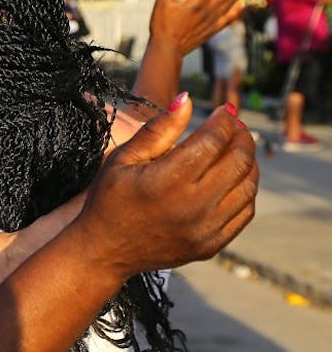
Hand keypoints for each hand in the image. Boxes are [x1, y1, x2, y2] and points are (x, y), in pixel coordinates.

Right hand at [77, 93, 257, 278]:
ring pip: (248, 187)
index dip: (224, 121)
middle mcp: (193, 205)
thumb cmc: (109, 199)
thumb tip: (187, 100)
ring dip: (248, 162)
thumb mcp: (123, 159)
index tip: (224, 110)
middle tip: (235, 126)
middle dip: (241, 137)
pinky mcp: (212, 245)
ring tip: (236, 149)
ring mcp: (206, 229)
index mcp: (168, 180)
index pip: (214, 140)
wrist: (104, 251)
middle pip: (239, 161)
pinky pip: (244, 212)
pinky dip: (246, 190)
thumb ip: (158, 130)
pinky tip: (233, 178)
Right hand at [149, 0, 252, 56]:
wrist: (167, 50)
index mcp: (196, 2)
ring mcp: (212, 20)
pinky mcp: (212, 30)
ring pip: (230, 2)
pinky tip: (243, 3)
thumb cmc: (162, 26)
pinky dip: (237, 10)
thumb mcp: (161, 3)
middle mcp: (207, 10)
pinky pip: (229, 18)